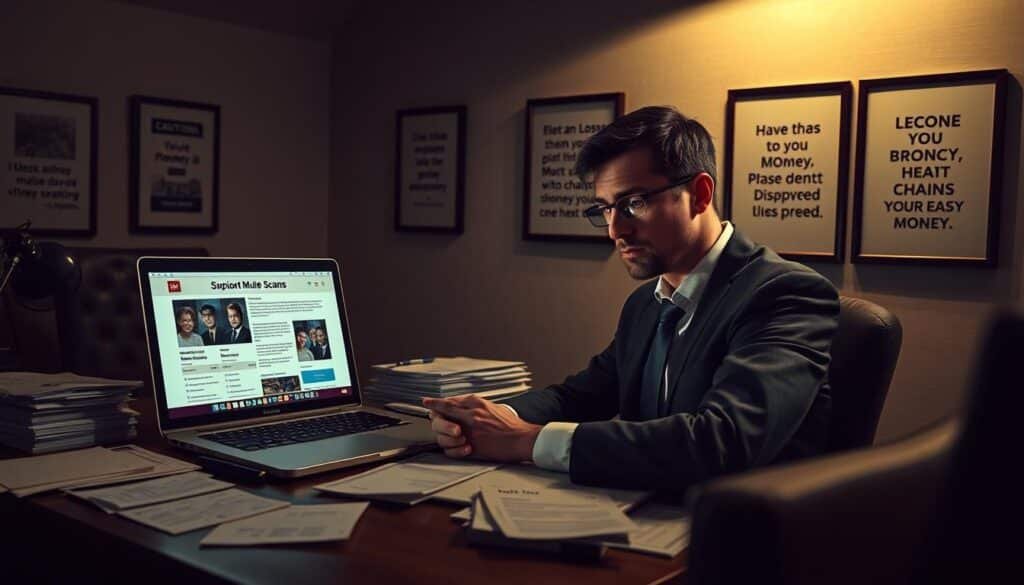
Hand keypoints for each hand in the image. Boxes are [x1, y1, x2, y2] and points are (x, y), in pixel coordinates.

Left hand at [422, 394, 541, 462]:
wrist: (523, 438)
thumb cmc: (511, 424)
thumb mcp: (492, 407)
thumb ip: (475, 405)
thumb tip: (461, 405)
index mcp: (475, 403)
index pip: (448, 402)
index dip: (436, 404)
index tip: (427, 403)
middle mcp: (470, 414)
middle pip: (441, 416)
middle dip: (436, 421)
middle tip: (434, 421)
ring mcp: (470, 431)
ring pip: (443, 433)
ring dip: (445, 438)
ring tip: (453, 439)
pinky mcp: (472, 446)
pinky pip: (451, 449)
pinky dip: (452, 450)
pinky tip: (460, 449)